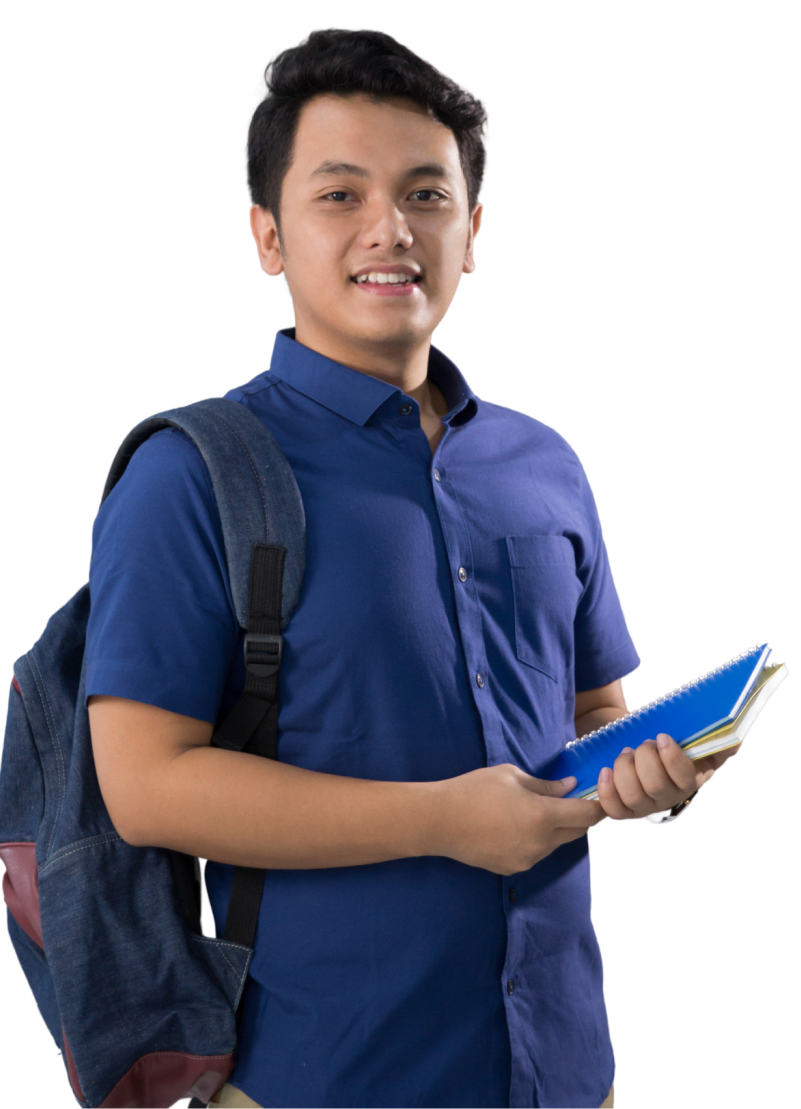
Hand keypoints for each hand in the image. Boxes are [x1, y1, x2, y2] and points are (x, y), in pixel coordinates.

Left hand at [596, 733, 741, 821]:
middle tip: (643, 744)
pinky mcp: (625, 811)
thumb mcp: (692, 738)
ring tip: (626, 754)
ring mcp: (647, 807)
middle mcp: (670, 798)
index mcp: (691, 779)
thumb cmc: (667, 742)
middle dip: (644, 758)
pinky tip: (606, 771)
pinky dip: (607, 791)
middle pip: (655, 786)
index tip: (662, 737)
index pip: (685, 779)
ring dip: (624, 768)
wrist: (637, 747)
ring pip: (633, 796)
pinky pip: (614, 811)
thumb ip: (716, 740)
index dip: (672, 759)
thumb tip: (737, 742)